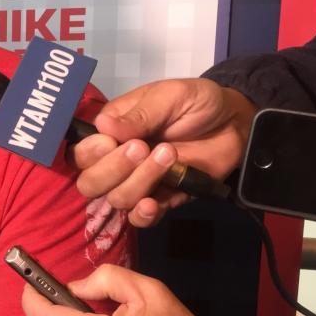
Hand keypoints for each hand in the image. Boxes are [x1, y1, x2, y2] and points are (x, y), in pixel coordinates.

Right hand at [71, 78, 256, 226]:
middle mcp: (116, 160)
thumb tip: (102, 125)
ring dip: (139, 181)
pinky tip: (153, 203)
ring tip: (170, 155)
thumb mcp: (170, 96)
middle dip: (112, 170)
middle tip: (142, 148)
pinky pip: (139, 219)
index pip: (80, 152)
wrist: (235, 124)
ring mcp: (137, 183)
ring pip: (116, 199)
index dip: (89, 153)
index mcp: (110, 131)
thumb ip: (140, 114)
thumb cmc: (197, 103)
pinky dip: (142, 214)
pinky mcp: (160, 200)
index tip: (110, 142)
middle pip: (90, 182)